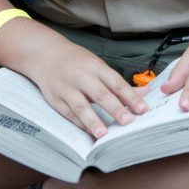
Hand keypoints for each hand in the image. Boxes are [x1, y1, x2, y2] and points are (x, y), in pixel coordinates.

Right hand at [22, 35, 149, 138]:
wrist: (45, 54)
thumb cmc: (76, 61)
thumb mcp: (98, 66)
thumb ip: (118, 83)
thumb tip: (144, 93)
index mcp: (95, 66)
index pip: (116, 83)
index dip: (130, 96)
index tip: (142, 108)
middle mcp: (81, 76)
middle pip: (100, 94)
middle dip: (115, 109)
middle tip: (128, 121)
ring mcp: (67, 88)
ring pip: (81, 106)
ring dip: (93, 121)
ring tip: (104, 134)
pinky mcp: (55, 99)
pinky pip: (69, 114)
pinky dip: (80, 124)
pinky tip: (89, 133)